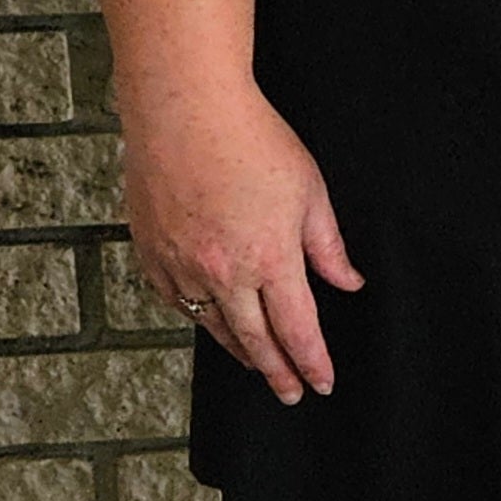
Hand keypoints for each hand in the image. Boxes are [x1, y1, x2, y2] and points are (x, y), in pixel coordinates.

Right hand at [126, 84, 364, 404]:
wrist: (184, 108)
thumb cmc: (251, 140)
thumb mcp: (310, 191)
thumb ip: (328, 246)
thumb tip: (348, 282)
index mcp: (270, 258)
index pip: (297, 330)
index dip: (312, 362)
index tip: (322, 381)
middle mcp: (223, 273)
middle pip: (255, 341)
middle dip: (278, 372)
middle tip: (291, 392)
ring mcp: (181, 266)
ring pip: (214, 327)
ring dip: (240, 352)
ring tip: (258, 366)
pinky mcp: (152, 254)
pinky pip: (176, 302)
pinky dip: (197, 317)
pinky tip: (212, 322)